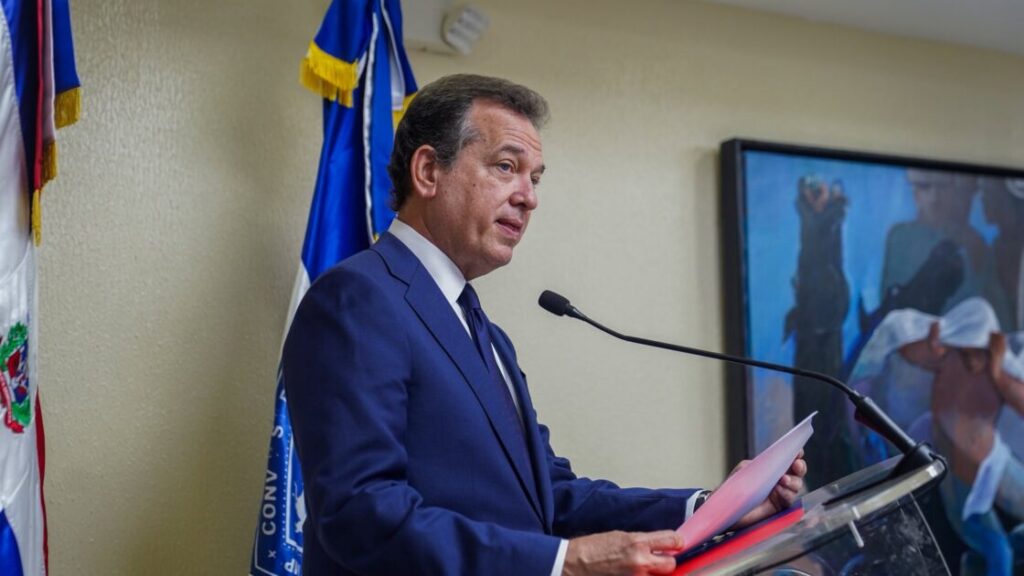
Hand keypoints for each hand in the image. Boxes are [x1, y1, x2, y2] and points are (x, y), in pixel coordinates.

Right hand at [562, 530, 682, 575]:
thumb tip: (658, 546)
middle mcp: (640, 561)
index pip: (672, 540)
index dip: (677, 542)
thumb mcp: (620, 536)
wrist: (573, 563)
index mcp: (637, 542)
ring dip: (654, 573)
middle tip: (659, 560)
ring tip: (640, 568)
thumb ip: (642, 542)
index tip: (677, 543)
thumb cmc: (592, 548)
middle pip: (671, 564)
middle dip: (667, 562)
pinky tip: (633, 573)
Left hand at [729, 450, 805, 529]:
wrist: (727, 507)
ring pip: (796, 486)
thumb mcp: (745, 469)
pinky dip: (786, 493)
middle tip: (796, 465)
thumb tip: (773, 462)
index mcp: (772, 468)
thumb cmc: (734, 486)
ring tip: (783, 480)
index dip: (796, 455)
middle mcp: (780, 480)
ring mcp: (781, 494)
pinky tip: (778, 490)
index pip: (788, 460)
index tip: (798, 452)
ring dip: (792, 482)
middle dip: (800, 467)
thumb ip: (759, 464)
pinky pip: (788, 500)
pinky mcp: (779, 507)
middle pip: (797, 473)